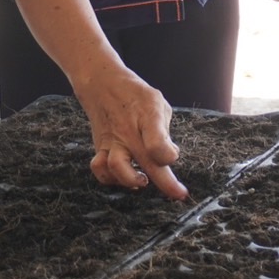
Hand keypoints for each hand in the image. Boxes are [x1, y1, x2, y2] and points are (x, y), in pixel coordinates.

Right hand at [75, 65, 187, 199]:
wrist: (102, 84)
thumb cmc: (135, 95)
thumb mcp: (158, 103)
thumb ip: (165, 130)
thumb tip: (170, 156)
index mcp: (148, 115)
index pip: (158, 142)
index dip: (169, 155)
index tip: (174, 157)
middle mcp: (129, 130)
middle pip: (146, 160)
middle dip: (165, 183)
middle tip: (178, 194)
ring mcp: (112, 140)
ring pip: (116, 168)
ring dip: (130, 180)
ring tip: (143, 181)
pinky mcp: (100, 147)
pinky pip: (99, 169)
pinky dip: (110, 178)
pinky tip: (123, 177)